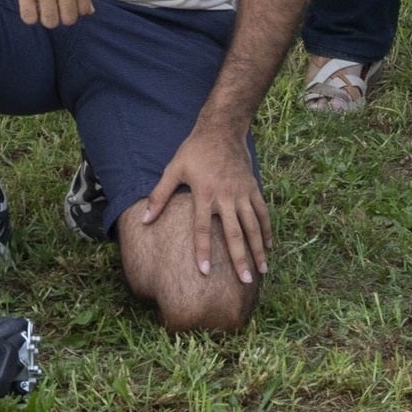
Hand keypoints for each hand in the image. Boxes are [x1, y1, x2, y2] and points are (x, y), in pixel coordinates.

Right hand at [0, 0, 93, 28]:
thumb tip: (90, 12)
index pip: (83, 11)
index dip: (71, 9)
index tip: (61, 2)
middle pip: (67, 20)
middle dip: (58, 15)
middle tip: (48, 3)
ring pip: (49, 22)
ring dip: (43, 16)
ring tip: (37, 3)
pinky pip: (29, 18)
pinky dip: (28, 14)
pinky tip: (26, 2)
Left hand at [134, 125, 272, 286]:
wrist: (221, 130)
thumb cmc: (194, 150)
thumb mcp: (173, 169)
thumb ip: (160, 195)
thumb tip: (144, 220)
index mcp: (204, 194)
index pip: (202, 229)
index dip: (203, 251)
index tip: (205, 273)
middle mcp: (226, 196)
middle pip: (234, 233)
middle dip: (239, 258)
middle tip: (244, 281)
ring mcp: (242, 193)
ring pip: (253, 226)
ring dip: (257, 249)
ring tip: (261, 271)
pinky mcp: (253, 188)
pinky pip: (262, 212)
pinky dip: (266, 230)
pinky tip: (268, 247)